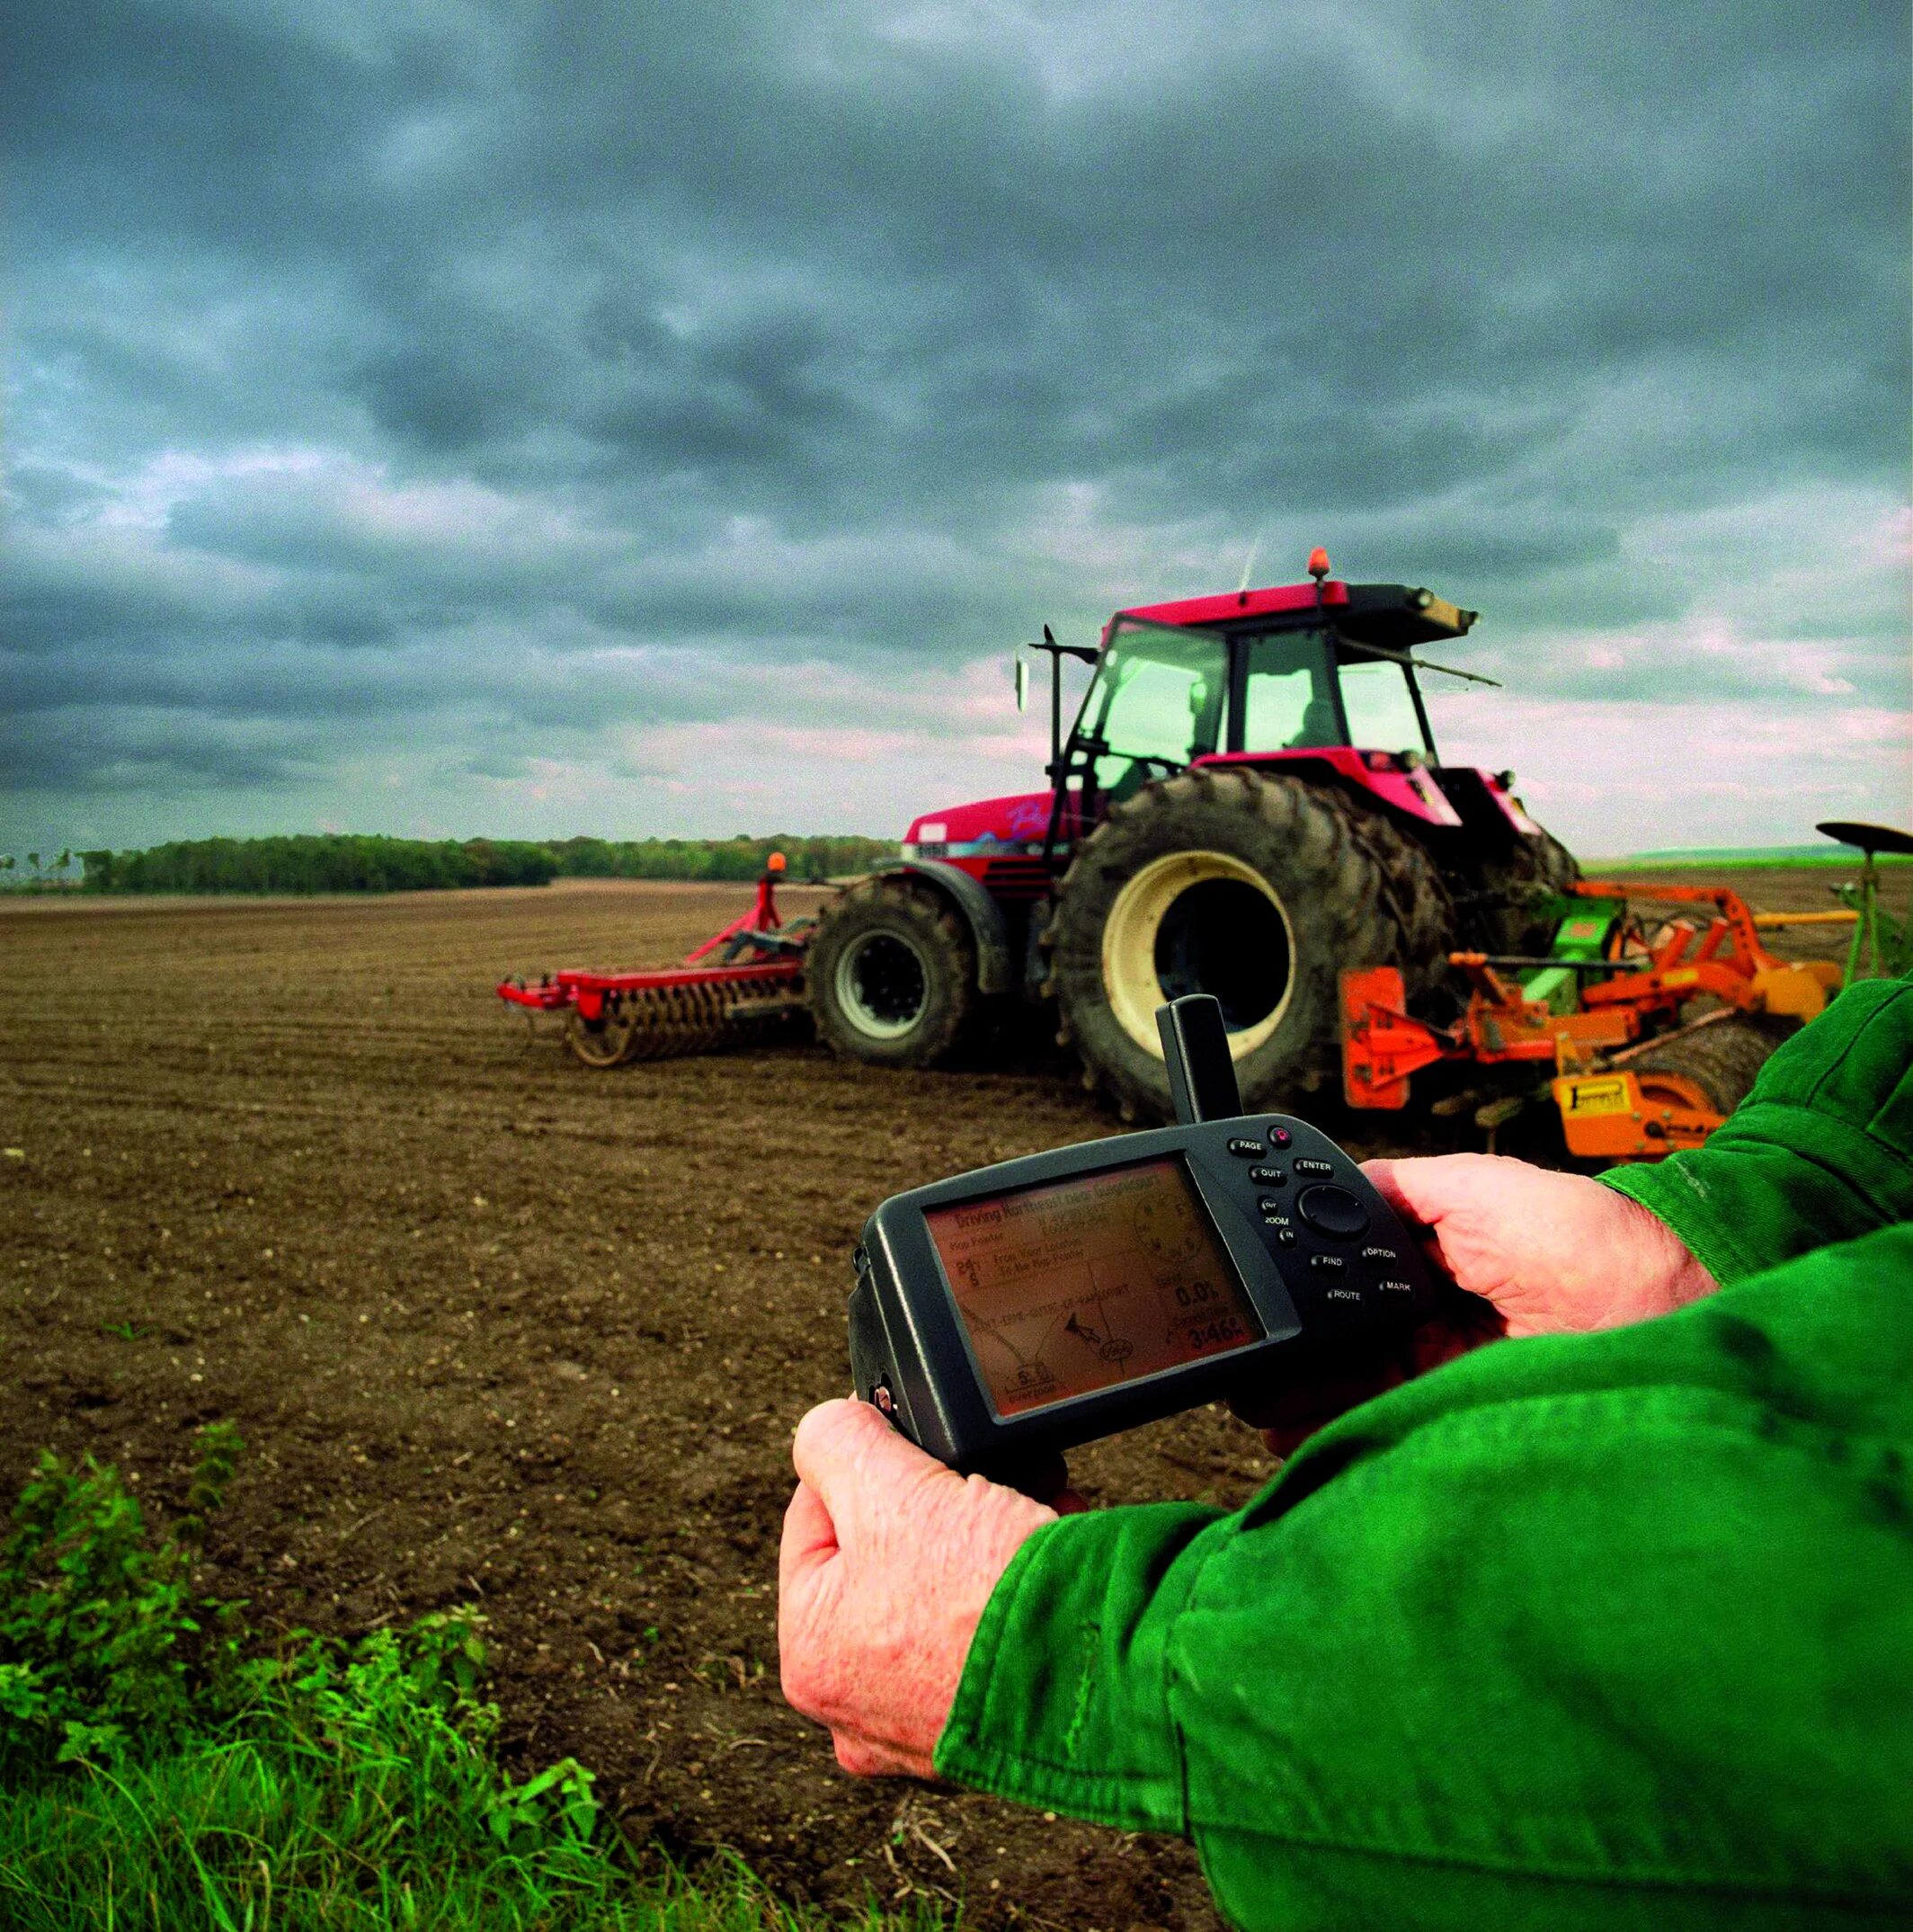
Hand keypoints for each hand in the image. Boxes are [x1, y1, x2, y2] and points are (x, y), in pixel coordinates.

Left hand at [779, 1398, 1056, 1777]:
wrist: (1102, 1675)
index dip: (867, 1461)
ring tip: (1029, 1499)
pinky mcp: (999, 1714)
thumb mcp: (885, 1487)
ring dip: (990, 1527)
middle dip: (942, 1495)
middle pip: (889, 1550)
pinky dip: (1023, 1576)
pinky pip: (997, 1620)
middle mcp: (861, 1703)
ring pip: (949, 1580)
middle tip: (975, 1471)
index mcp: (811, 1654)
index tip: (912, 1442)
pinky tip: (1051, 1536)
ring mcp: (933, 1716)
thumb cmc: (983, 1599)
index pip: (815, 1515)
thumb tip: (830, 1431)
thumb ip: (833, 1441)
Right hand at [1232, 1154, 1714, 1454]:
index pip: (1351, 1276)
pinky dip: (1335, 1432)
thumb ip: (1401, 1187)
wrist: (1653, 1311)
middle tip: (1239, 1357)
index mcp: (1437, 1259)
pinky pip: (1383, 1424)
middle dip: (1288, 1347)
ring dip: (1298, 1393)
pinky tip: (1294, 1434)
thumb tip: (1330, 1180)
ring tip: (1250, 1398)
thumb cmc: (1582, 1237)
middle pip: (1341, 1336)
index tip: (1256, 1291)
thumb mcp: (1477, 1185)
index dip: (1303, 1288)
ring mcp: (1445, 1374)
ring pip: (1351, 1384)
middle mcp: (1435, 1319)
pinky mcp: (1460, 1419)